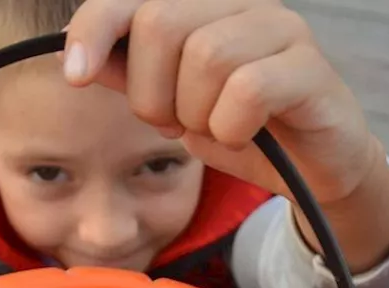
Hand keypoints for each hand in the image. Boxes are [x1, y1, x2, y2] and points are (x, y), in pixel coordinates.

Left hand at [63, 0, 388, 271]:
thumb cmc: (242, 130)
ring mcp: (282, 28)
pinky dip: (232, 126)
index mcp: (203, 4)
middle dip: (152, 92)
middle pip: (161, 24)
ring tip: (214, 129)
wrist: (313, 171)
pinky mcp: (311, 68)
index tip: (75, 75)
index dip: (95, 27)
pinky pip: (248, 89)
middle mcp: (243, 2)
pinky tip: (243, 135)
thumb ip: (131, 76)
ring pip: (206, 56)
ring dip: (196, 114)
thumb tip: (81, 57)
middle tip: (174, 123)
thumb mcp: (172, 106)